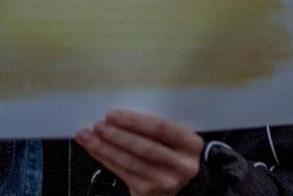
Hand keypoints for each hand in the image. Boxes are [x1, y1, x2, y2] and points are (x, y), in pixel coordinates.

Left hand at [75, 110, 201, 195]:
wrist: (170, 185)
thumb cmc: (168, 154)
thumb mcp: (173, 140)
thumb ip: (157, 130)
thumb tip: (119, 116)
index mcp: (192, 144)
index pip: (162, 128)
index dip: (135, 121)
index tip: (113, 115)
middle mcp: (182, 164)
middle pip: (145, 147)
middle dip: (118, 135)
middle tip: (99, 126)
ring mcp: (166, 180)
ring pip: (131, 161)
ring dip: (106, 148)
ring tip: (89, 137)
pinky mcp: (148, 190)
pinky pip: (122, 173)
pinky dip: (106, 160)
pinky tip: (95, 150)